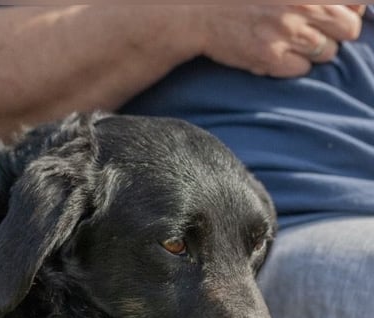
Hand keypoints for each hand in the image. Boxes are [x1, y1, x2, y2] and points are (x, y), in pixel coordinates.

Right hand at [196, 5, 364, 76]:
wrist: (201, 13)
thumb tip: (357, 6)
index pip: (358, 2)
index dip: (352, 10)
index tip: (338, 13)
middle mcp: (303, 6)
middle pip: (348, 28)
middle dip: (335, 31)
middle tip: (312, 30)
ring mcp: (287, 33)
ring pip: (327, 52)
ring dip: (313, 50)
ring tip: (290, 41)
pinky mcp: (270, 57)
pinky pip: (302, 70)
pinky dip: (293, 66)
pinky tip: (276, 54)